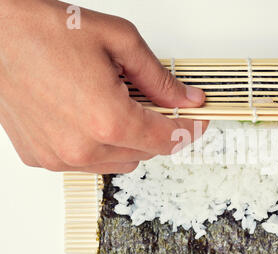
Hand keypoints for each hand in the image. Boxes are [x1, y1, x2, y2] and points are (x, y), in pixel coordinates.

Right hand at [0, 0, 205, 173]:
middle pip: (148, 153)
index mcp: (109, 120)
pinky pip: (89, 162)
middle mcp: (84, 147)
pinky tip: (90, 117)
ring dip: (130, 140)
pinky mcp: (42, 158)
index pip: (169, 140)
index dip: (191, 130)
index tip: (199, 121)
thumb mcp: (119, 41)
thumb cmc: (45, 30)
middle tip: (155, 104)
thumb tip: (187, 98)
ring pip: (121, 162)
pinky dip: (100, 145)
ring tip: (116, 106)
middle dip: (160, 130)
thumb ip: (159, 78)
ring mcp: (61, 157)